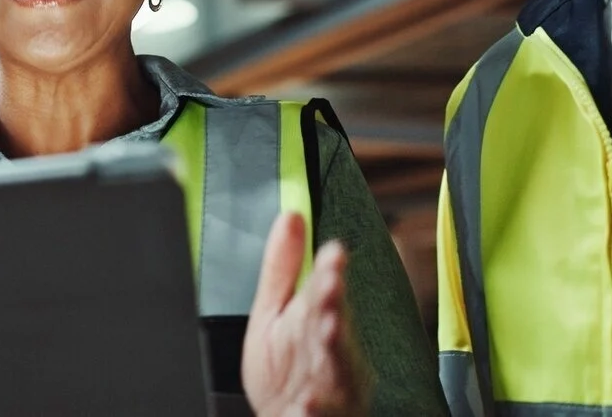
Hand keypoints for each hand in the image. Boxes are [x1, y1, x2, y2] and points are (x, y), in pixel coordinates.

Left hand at [240, 212, 368, 416]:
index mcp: (318, 320)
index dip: (329, 271)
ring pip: (336, 367)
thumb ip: (283, 267)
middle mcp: (331, 352)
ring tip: (329, 327)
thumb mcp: (275, 312)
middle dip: (334, 304)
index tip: (333, 252)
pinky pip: (319, 413)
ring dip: (333, 349)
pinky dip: (315, 409)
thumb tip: (290, 215)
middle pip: (335, 323)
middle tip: (332, 284)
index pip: (325, 290)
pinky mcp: (322, 415)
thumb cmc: (285, 367)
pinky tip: (307, 403)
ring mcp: (330, 386)